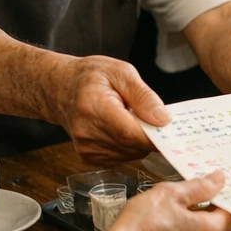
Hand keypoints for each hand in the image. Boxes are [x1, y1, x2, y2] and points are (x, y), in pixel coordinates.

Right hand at [52, 55, 170, 164]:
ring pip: (131, 154)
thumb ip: (143, 96)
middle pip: (133, 146)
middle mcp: (87, 134)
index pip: (131, 134)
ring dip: (139, 140)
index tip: (171, 130)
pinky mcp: (90, 158)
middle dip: (149, 134)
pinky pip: (122, 157)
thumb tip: (163, 119)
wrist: (60, 89)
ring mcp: (87, 149)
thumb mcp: (121, 72)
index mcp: (94, 108)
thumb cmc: (89, 77)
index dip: (154, 136)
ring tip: (130, 118)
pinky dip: (129, 145)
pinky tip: (122, 128)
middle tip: (151, 116)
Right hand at [115, 170, 230, 230]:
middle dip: (216, 208)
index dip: (228, 195)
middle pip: (223, 225)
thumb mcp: (172, 194)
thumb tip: (219, 180)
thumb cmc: (144, 223)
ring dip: (204, 222)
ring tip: (188, 205)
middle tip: (205, 191)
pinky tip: (178, 224)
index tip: (221, 184)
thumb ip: (200, 187)